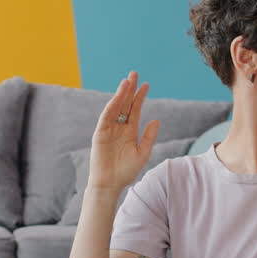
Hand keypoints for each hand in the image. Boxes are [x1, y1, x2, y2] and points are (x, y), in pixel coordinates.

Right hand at [88, 70, 160, 190]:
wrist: (110, 184)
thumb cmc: (126, 172)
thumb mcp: (143, 153)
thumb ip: (149, 137)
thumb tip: (156, 119)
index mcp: (129, 132)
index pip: (135, 110)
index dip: (140, 97)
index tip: (147, 85)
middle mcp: (119, 128)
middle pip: (124, 104)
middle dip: (130, 89)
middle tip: (135, 73)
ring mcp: (108, 129)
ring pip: (115, 107)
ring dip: (121, 93)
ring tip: (128, 80)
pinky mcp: (100, 133)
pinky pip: (106, 116)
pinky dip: (112, 105)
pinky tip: (118, 96)